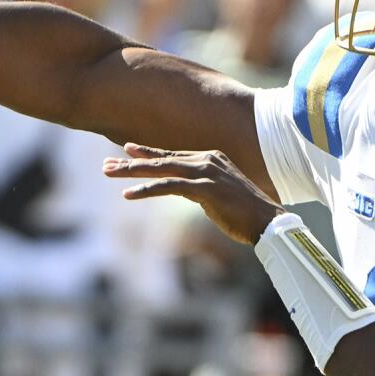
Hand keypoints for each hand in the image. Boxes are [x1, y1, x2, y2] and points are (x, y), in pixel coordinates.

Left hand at [103, 143, 283, 243]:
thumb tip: (178, 188)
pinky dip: (147, 189)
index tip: (125, 152)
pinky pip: (169, 186)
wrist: (268, 223)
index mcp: (211, 158)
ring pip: (161, 169)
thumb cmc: (244, 213)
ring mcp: (207, 172)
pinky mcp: (205, 188)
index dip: (147, 154)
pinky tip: (128, 194)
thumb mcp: (216, 195)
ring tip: (109, 174)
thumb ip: (197, 187)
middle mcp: (207, 160)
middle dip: (131, 162)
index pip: (172, 155)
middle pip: (162, 159)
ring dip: (132, 172)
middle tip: (106, 166)